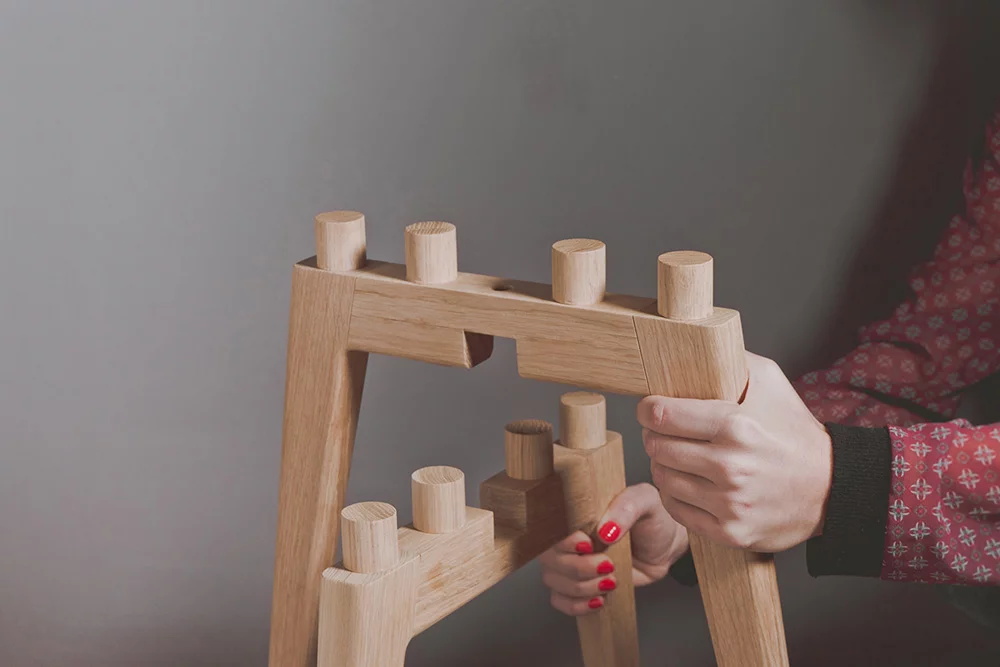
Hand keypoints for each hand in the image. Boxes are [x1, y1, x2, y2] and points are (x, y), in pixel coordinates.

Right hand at [539, 483, 688, 615]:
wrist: (665, 546)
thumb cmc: (651, 519)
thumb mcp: (644, 502)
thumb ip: (626, 508)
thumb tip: (604, 530)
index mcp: (576, 514)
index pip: (551, 529)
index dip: (565, 542)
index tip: (589, 544)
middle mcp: (567, 539)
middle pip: (551, 560)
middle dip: (580, 568)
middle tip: (609, 565)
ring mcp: (571, 564)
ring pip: (554, 582)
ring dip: (582, 588)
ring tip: (611, 581)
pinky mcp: (579, 586)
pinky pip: (560, 600)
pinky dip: (575, 605)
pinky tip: (598, 600)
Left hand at [638, 351, 832, 552]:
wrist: (833, 488)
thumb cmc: (795, 432)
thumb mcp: (772, 383)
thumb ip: (732, 360)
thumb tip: (694, 344)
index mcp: (736, 425)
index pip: (662, 415)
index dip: (648, 410)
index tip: (650, 409)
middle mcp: (730, 465)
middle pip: (657, 447)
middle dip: (655, 437)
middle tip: (664, 434)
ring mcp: (729, 502)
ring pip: (662, 479)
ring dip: (663, 467)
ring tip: (678, 459)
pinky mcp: (730, 531)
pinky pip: (677, 510)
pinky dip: (675, 496)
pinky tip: (687, 485)